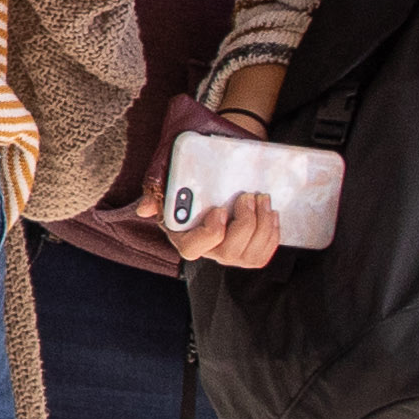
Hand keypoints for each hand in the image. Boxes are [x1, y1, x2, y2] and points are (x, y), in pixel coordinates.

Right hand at [162, 107, 294, 268]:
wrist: (217, 163)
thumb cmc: (192, 167)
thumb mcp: (169, 169)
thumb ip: (158, 186)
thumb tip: (145, 209)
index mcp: (182, 232)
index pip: (192, 248)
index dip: (209, 234)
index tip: (220, 210)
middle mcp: (206, 248)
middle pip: (228, 253)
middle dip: (245, 225)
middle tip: (249, 197)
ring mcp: (228, 252)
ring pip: (250, 256)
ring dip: (263, 226)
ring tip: (263, 199)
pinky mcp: (248, 250)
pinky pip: (263, 254)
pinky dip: (272, 234)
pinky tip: (271, 213)